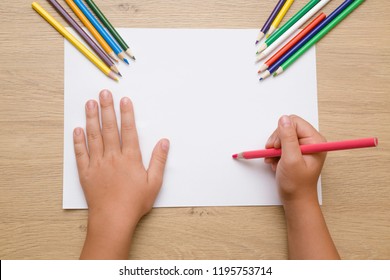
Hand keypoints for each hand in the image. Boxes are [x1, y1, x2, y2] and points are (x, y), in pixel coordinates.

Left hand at [73, 89, 169, 258]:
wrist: (113, 219)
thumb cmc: (134, 203)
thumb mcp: (154, 183)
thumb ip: (159, 161)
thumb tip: (164, 142)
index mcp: (130, 158)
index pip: (128, 130)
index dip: (126, 114)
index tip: (123, 100)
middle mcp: (112, 157)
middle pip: (109, 128)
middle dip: (107, 109)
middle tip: (103, 93)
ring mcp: (97, 164)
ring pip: (94, 137)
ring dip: (91, 119)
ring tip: (89, 104)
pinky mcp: (86, 173)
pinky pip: (81, 154)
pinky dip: (79, 141)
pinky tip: (77, 129)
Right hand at [264, 115, 325, 205]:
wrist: (296, 200)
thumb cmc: (297, 184)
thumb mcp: (291, 159)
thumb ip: (287, 138)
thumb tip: (284, 119)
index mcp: (315, 141)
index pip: (294, 122)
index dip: (282, 132)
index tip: (277, 146)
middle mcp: (310, 142)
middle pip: (287, 128)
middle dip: (277, 141)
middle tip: (274, 153)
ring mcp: (302, 147)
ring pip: (281, 136)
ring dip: (274, 148)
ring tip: (274, 160)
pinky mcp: (294, 152)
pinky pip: (280, 144)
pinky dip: (274, 153)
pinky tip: (275, 162)